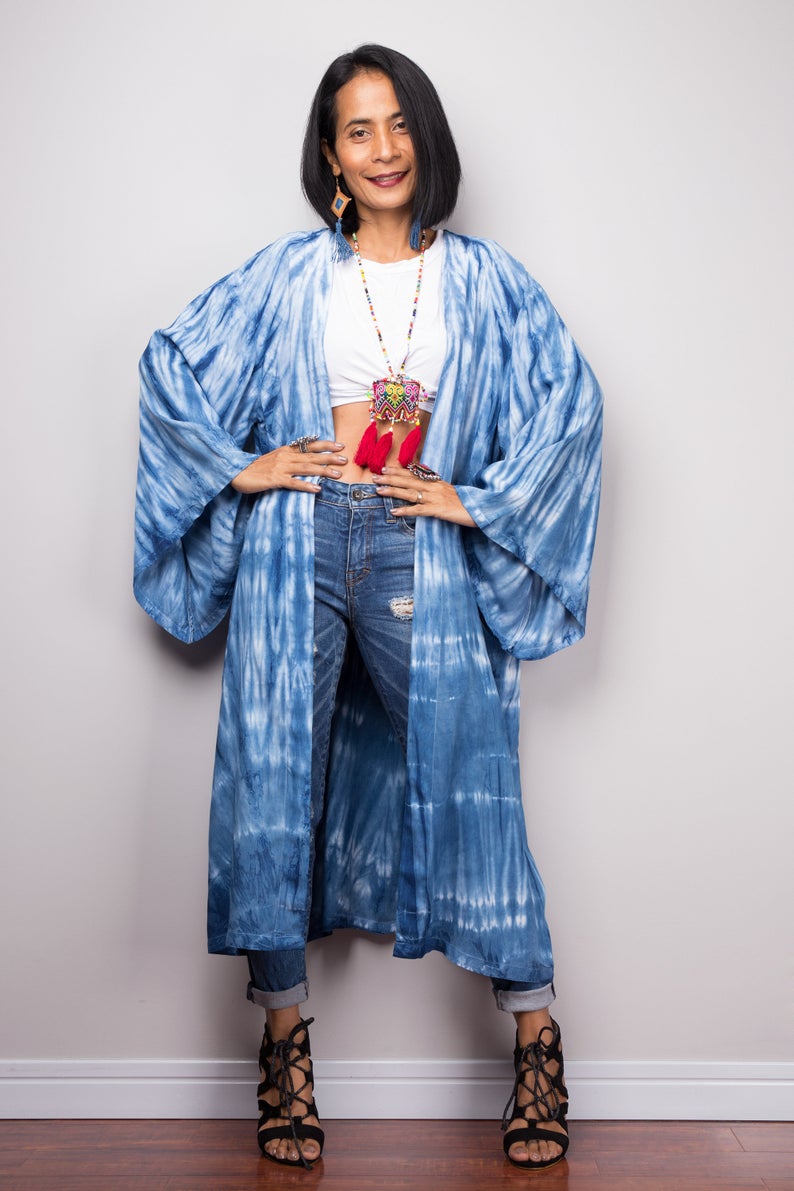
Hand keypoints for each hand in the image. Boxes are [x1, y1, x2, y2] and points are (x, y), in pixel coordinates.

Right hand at [231, 440, 346, 493]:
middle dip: (330, 458)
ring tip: (337, 475)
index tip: (340, 445)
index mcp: (286, 450)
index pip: (309, 445)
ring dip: (323, 471)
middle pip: (312, 456)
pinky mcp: (274, 479)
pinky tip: (317, 489)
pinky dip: (306, 485)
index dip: (325, 445)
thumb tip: (307, 460)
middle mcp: (285, 456)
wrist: (236, 472)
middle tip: (345, 459)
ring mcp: (280, 467)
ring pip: (306, 468)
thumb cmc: (256, 468)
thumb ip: (290, 458)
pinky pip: (293, 483)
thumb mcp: (275, 459)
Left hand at [375, 465, 474, 526]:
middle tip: (374, 477)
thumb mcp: (449, 490)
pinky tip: (394, 512)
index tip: (384, 468)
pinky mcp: (438, 510)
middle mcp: (434, 487)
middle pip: (408, 481)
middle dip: (390, 478)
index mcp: (436, 482)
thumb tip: (423, 479)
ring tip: (378, 490)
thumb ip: (436, 485)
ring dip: (393, 491)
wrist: (480, 509)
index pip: (413, 473)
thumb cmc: (465, 502)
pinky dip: (406, 511)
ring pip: (410, 492)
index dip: (398, 471)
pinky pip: (419, 510)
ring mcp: (435, 498)